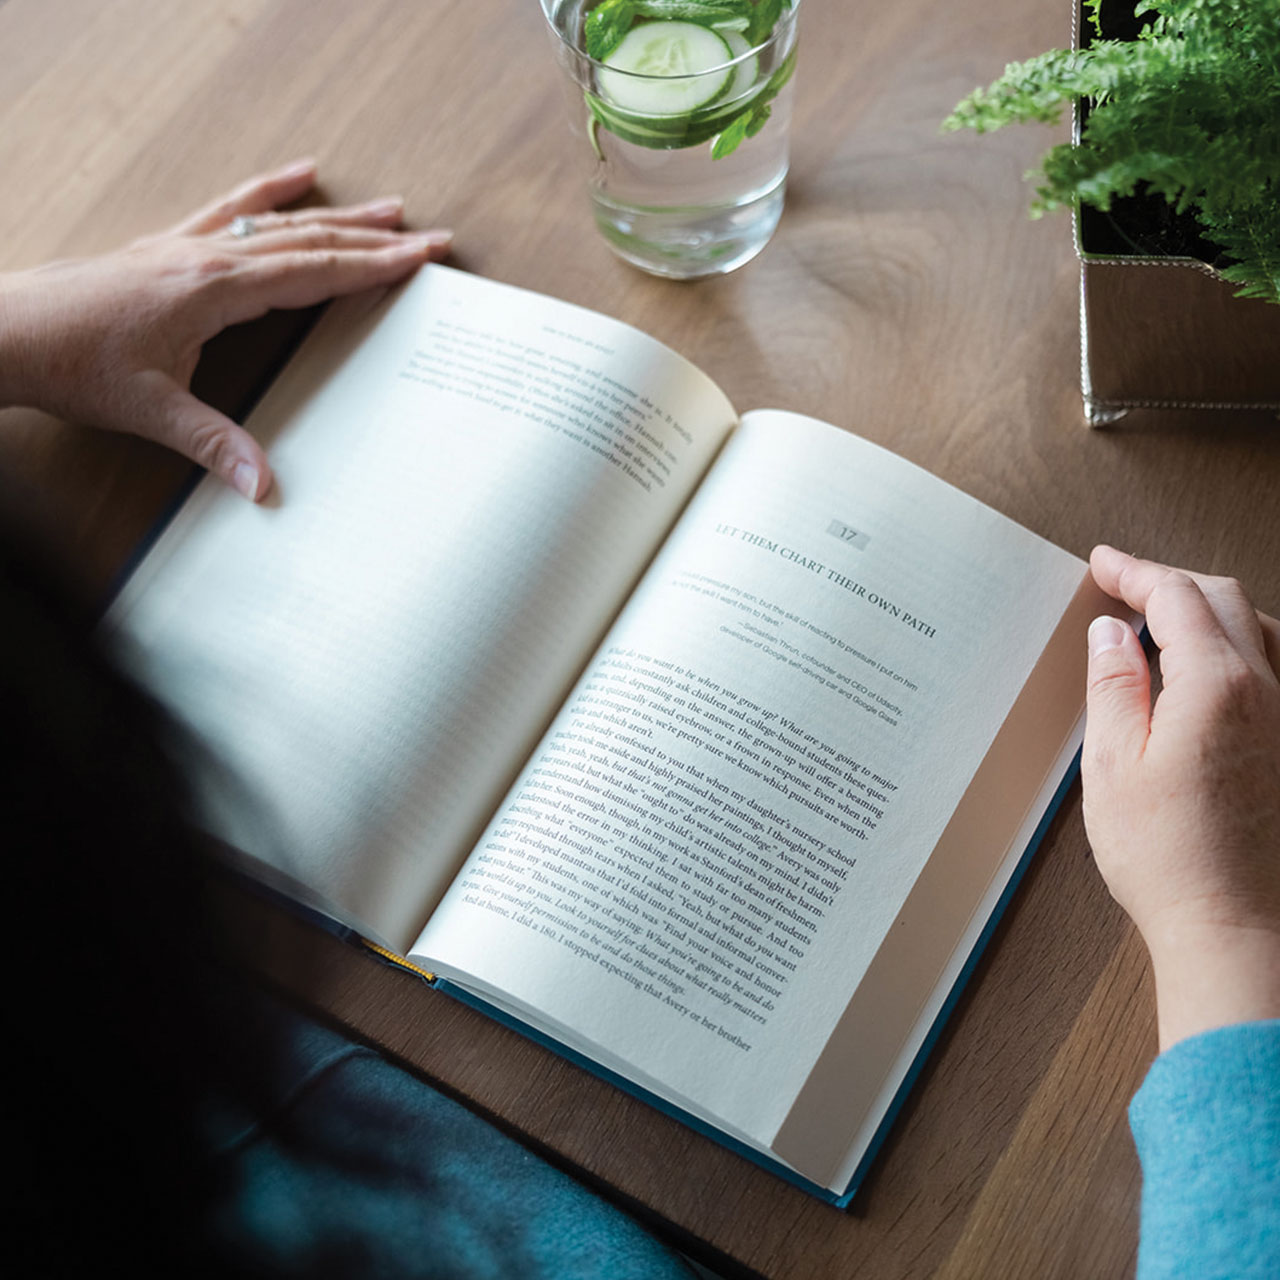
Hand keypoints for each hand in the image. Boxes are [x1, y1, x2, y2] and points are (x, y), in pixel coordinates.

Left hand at [0, 159, 451, 499]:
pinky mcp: (169, 248)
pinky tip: (296, 175)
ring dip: (338, 215)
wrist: (8, 332)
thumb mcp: (153, 412)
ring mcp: (188, 246)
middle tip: (427, 235)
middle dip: (375, 239)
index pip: (314, 271)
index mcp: (214, 290)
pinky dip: (268, 192)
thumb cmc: (74, 365)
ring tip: (387, 206)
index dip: (373, 266)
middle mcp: (207, 257)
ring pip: (278, 222)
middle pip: (309, 241)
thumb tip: (265, 486)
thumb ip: (216, 445)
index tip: (420, 257)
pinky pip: (231, 210)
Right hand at [1083, 545, 1279, 1049]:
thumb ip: (1113, 686)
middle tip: (1122, 584)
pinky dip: (1232, 645)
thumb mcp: (1111, 764)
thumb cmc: (1171, 860)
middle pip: (1224, 600)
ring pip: (1256, 629)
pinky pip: (1271, 666)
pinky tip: (1201, 673)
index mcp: (1218, 685)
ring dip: (1205, 611)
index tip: (1104, 564)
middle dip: (1170, 581)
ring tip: (1156, 624)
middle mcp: (1270, 691)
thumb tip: (1110, 633)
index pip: (1177, 596)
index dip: (1135, 571)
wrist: (1236, 929)